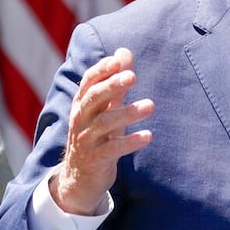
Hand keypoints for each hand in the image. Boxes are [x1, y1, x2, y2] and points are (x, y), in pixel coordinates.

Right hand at [50, 48, 154, 214]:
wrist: (79, 178)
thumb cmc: (96, 135)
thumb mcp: (105, 108)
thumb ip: (115, 82)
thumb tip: (124, 51)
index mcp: (82, 103)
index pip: (89, 82)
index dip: (102, 69)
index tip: (118, 59)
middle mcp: (80, 119)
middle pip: (94, 98)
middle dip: (112, 86)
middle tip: (133, 76)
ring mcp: (86, 140)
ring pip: (104, 123)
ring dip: (127, 113)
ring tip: (150, 105)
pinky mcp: (95, 160)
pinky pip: (112, 149)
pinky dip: (129, 142)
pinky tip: (148, 136)